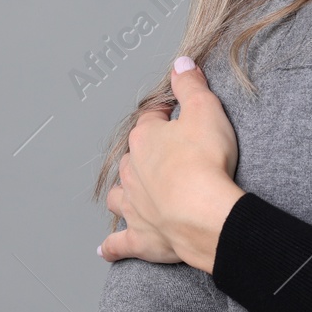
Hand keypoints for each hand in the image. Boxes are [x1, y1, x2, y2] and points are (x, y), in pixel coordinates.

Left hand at [98, 56, 245, 273]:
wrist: (203, 212)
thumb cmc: (205, 162)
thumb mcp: (206, 110)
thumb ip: (190, 85)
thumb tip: (180, 63)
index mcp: (145, 139)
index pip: (151, 119)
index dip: (166, 115)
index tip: (177, 114)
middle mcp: (132, 171)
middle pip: (133, 157)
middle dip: (146, 154)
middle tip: (169, 155)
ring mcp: (133, 205)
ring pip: (119, 195)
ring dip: (124, 193)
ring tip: (132, 193)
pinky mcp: (140, 236)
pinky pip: (119, 242)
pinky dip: (112, 245)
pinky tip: (105, 248)